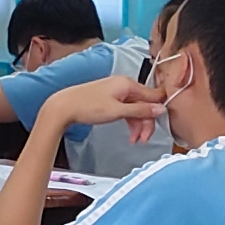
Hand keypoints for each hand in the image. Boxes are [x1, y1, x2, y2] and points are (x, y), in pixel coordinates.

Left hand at [41, 73, 161, 141]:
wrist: (63, 107)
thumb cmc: (87, 106)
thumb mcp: (117, 111)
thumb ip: (140, 110)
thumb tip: (161, 108)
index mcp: (127, 84)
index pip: (153, 95)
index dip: (159, 110)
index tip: (161, 125)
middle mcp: (124, 85)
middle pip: (145, 104)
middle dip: (146, 122)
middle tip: (143, 140)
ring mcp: (116, 92)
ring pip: (135, 109)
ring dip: (137, 125)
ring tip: (135, 141)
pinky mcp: (110, 99)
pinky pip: (126, 110)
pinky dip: (129, 121)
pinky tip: (130, 134)